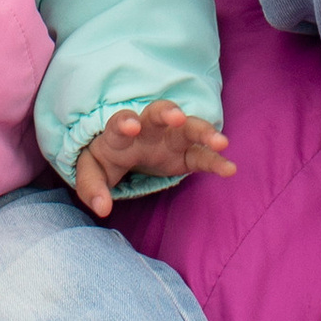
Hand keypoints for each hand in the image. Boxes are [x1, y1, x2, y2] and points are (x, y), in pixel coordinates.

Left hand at [72, 98, 235, 220]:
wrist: (122, 151)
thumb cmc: (106, 159)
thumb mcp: (91, 172)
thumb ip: (92, 188)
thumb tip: (102, 208)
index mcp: (119, 133)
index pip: (119, 123)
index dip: (125, 122)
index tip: (132, 126)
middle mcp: (147, 129)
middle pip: (158, 113)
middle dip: (168, 112)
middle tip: (177, 116)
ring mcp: (169, 138)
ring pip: (188, 127)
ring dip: (203, 132)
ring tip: (221, 142)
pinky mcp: (185, 153)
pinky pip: (202, 155)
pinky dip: (216, 160)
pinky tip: (229, 169)